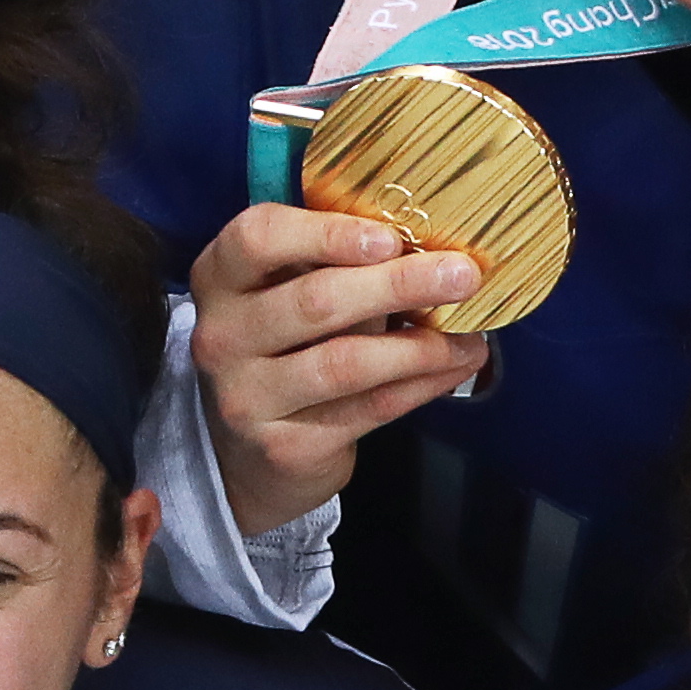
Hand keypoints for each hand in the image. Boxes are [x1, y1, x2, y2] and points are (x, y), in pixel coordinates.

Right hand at [191, 205, 490, 537]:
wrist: (248, 455)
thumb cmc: (283, 351)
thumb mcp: (288, 296)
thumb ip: (336, 267)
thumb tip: (427, 248)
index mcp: (220, 278)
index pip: (258, 238)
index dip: (327, 234)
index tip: (389, 237)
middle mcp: (222, 335)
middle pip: (315, 300)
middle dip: (399, 285)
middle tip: (461, 276)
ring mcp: (247, 396)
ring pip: (345, 362)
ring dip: (419, 346)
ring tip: (470, 335)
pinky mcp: (285, 446)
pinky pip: (368, 408)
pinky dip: (421, 385)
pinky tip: (455, 367)